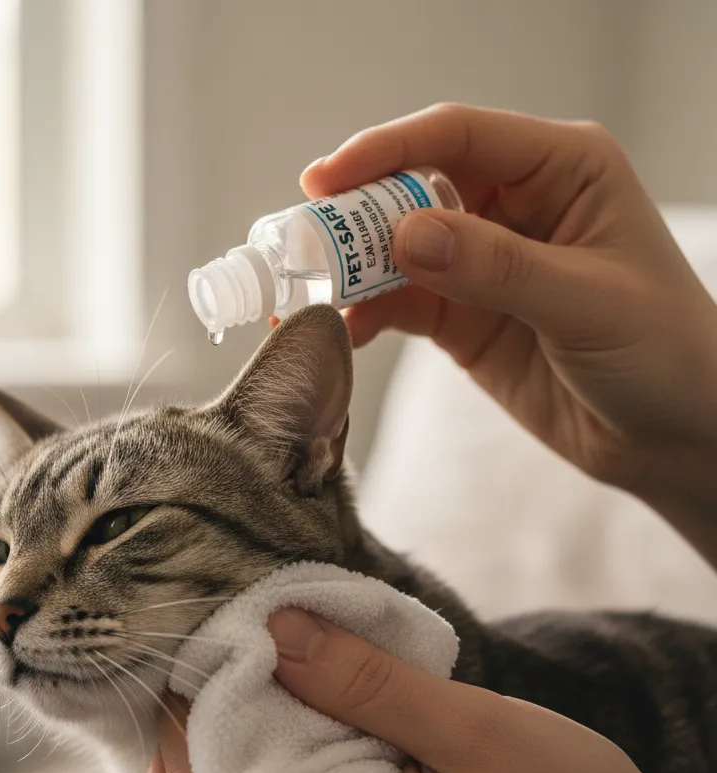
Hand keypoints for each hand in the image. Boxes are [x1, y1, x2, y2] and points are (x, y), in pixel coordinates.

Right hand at [301, 104, 716, 564]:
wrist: (669, 437)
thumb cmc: (662, 353)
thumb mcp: (585, 303)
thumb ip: (496, 267)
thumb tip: (405, 236)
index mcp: (561, 169)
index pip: (457, 137)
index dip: (385, 151)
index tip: (324, 181)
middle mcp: (514, 205)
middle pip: (414, 188)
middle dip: (356, 214)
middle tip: (303, 245)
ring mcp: (482, 263)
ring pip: (397, 248)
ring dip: (353, 269)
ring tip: (312, 295)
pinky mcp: (462, 316)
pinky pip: (399, 303)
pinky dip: (367, 314)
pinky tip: (346, 331)